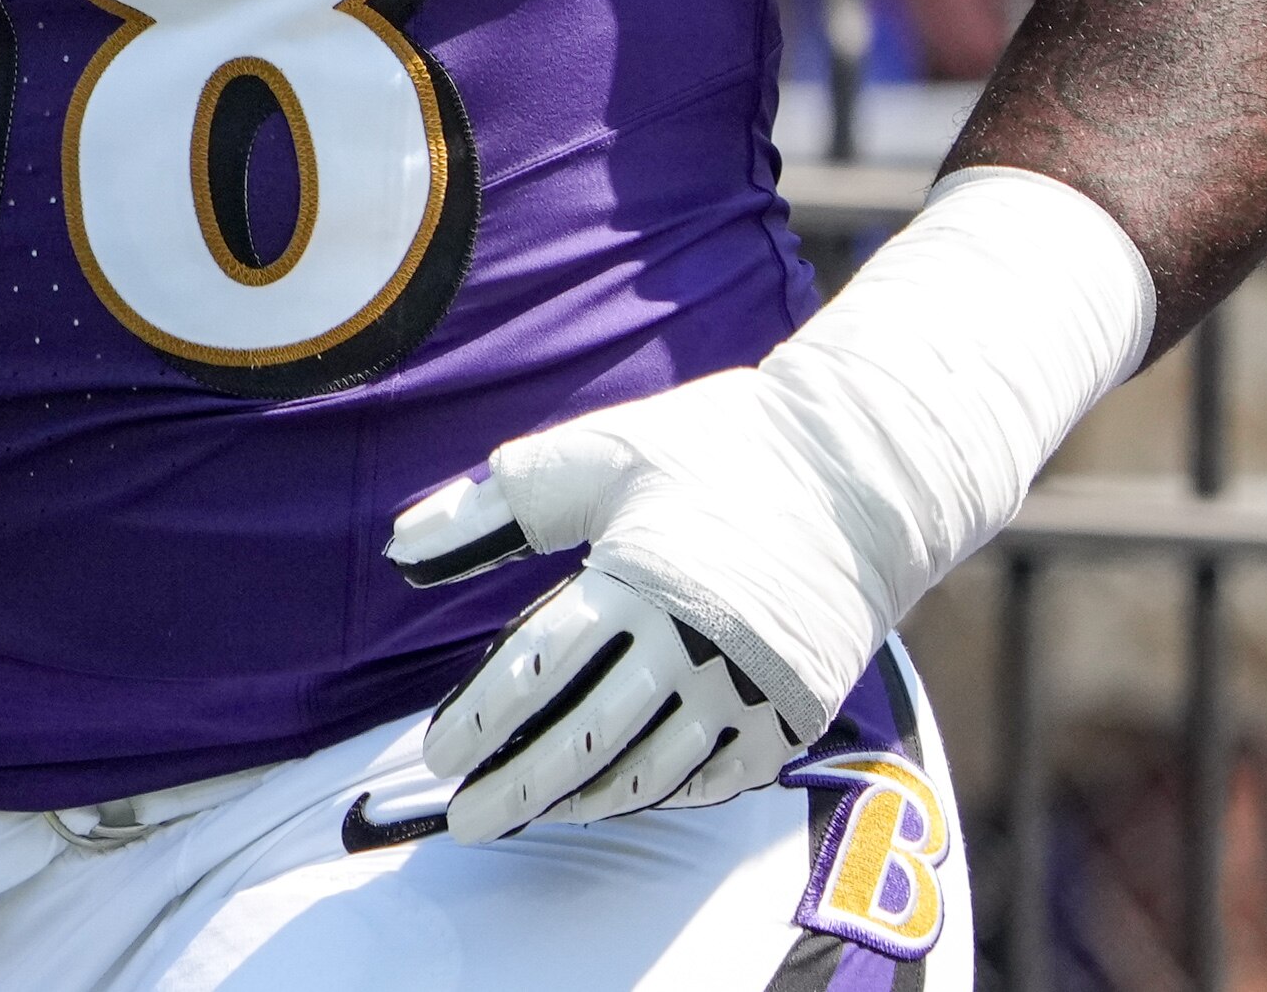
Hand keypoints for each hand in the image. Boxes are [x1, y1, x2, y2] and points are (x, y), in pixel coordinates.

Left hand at [386, 371, 847, 839]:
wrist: (864, 470)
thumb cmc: (721, 449)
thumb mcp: (599, 456)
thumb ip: (497, 508)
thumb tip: (403, 549)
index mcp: (639, 585)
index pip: (537, 671)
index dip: (481, 720)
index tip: (439, 753)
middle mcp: (695, 652)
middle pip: (586, 741)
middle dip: (518, 787)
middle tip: (467, 817)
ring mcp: (750, 692)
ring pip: (649, 772)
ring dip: (583, 800)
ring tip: (532, 810)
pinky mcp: (792, 713)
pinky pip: (714, 778)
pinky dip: (661, 791)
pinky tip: (620, 794)